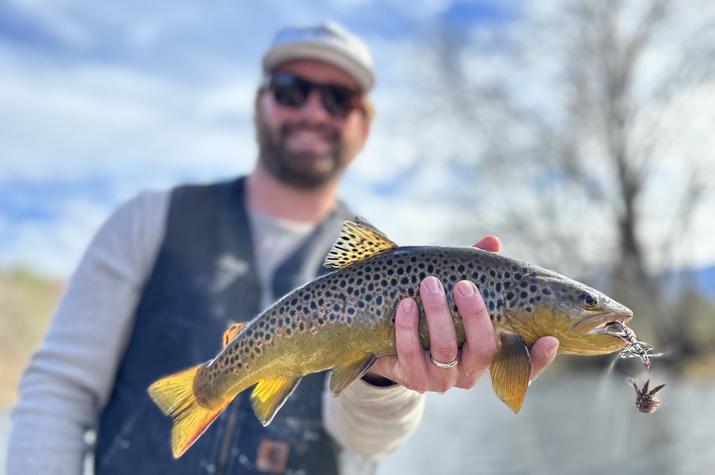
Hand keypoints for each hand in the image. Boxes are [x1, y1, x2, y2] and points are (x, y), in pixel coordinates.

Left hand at [363, 235, 559, 391]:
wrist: (392, 345)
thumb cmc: (434, 315)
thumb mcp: (455, 295)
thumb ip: (477, 272)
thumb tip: (493, 242)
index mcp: (488, 356)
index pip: (522, 366)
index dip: (539, 359)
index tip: (550, 339)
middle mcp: (470, 373)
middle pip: (483, 349)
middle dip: (475, 315)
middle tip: (464, 285)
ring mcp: (441, 380)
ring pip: (445, 351)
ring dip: (438, 314)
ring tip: (430, 284)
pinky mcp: (413, 379)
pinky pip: (411, 355)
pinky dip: (408, 328)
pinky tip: (405, 304)